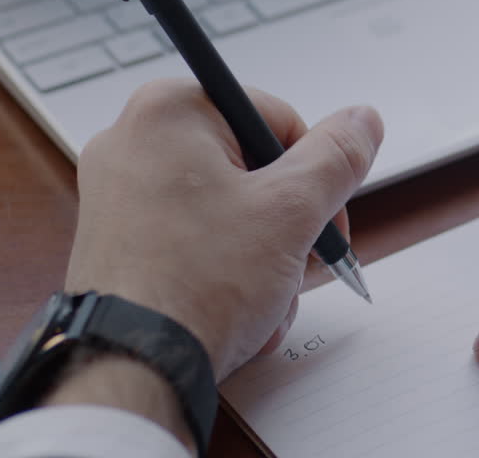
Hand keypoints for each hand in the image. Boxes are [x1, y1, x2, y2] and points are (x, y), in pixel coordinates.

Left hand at [66, 79, 383, 380]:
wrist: (132, 367)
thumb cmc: (198, 285)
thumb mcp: (292, 210)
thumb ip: (336, 157)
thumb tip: (361, 121)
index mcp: (170, 111)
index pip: (277, 119)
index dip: (313, 173)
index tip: (322, 215)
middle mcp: (133, 140)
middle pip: (251, 167)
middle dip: (285, 223)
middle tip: (297, 260)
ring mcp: (119, 191)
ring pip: (227, 207)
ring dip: (262, 255)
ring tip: (264, 296)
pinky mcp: (118, 236)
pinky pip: (194, 236)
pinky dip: (224, 268)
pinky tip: (237, 307)